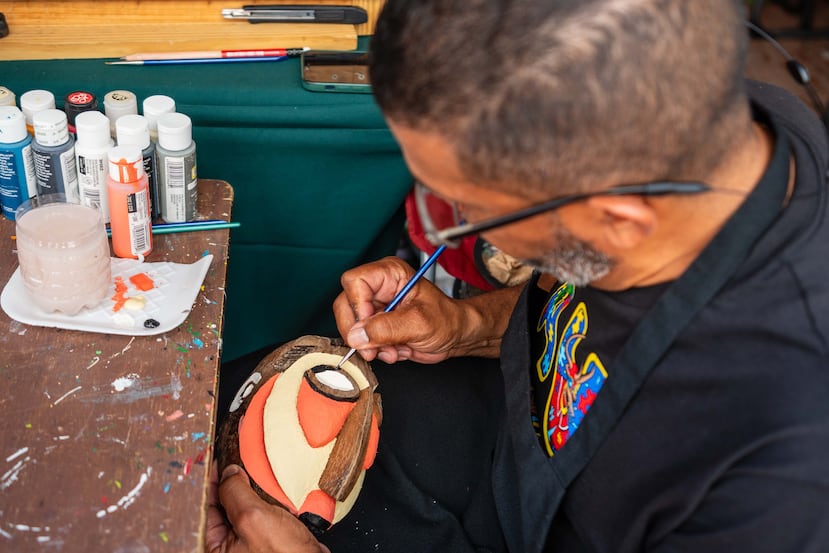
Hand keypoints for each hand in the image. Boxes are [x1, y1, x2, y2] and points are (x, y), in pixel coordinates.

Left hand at [206, 462, 329, 552]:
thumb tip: (228, 473)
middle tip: (245, 466)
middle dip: (238, 486)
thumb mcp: (252, 518)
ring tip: (266, 480)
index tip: (219, 463)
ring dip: (260, 493)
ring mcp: (253, 543)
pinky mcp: (273, 539)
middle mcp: (233, 547)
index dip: (213, 483)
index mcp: (218, 548)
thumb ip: (235, 493)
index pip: (208, 508)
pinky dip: (276, 502)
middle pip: (229, 506)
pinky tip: (282, 495)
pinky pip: (270, 514)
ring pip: (251, 508)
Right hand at [333, 256, 463, 363]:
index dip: (357, 305)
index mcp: (389, 274)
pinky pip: (361, 340)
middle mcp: (378, 288)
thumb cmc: (446, 319)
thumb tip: (357, 335)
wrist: (455, 336)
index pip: (355, 282)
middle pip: (346, 305)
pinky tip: (395, 350)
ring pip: (351, 326)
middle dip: (360, 332)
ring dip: (370, 345)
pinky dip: (375, 350)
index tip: (368, 325)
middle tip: (374, 348)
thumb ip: (387, 328)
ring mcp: (375, 307)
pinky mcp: (374, 325)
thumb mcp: (419, 323)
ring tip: (393, 350)